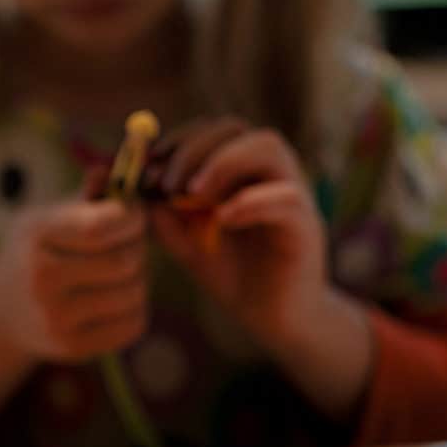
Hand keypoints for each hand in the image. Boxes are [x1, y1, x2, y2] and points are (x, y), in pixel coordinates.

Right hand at [0, 199, 148, 362]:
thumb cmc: (35, 253)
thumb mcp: (47, 216)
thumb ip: (86, 195)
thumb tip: (116, 169)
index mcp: (35, 235)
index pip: (103, 226)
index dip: (132, 217)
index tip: (134, 216)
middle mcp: (42, 278)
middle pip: (126, 260)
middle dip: (137, 248)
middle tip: (128, 245)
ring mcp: (56, 317)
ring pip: (135, 292)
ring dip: (138, 278)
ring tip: (120, 272)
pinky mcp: (73, 347)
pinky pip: (133, 324)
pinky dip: (135, 308)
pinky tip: (115, 298)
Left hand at [150, 118, 328, 350]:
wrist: (273, 318)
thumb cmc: (233, 275)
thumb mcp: (187, 245)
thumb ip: (166, 219)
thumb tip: (140, 192)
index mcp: (242, 171)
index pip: (214, 129)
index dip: (181, 138)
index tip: (152, 162)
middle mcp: (269, 174)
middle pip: (238, 128)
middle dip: (195, 149)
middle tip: (168, 183)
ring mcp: (292, 195)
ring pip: (270, 147)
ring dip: (224, 162)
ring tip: (193, 194)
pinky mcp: (306, 226)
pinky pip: (287, 197)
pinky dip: (251, 202)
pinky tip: (222, 220)